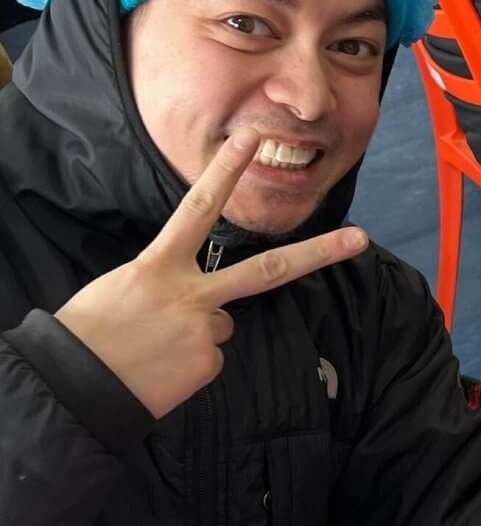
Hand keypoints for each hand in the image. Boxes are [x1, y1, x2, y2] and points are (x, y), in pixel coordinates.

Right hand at [55, 130, 367, 418]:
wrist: (76, 387)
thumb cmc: (91, 333)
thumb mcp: (123, 287)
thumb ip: (166, 281)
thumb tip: (194, 299)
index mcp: (158, 265)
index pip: (199, 207)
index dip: (227, 171)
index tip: (253, 138)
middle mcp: (189, 294)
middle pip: (267, 271)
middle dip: (318, 254)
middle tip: (360, 239)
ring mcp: (204, 330)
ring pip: (222, 323)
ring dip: (196, 332)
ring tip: (155, 347)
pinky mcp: (209, 364)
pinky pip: (210, 355)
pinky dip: (189, 362)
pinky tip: (162, 369)